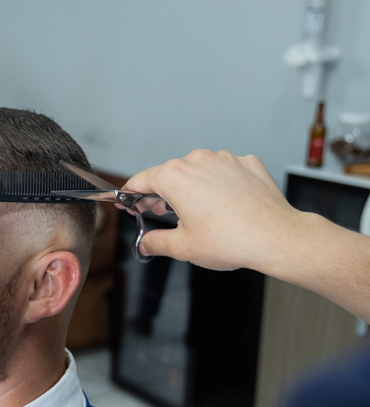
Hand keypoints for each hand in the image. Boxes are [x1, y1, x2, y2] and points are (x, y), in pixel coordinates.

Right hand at [122, 149, 298, 270]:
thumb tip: (146, 244)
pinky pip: (224, 171)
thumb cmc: (231, 240)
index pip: (141, 180)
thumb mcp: (182, 247)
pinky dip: (220, 184)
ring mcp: (225, 159)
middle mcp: (198, 160)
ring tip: (201, 214)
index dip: (131, 195)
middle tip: (163, 215)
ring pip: (198, 171)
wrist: (276, 237)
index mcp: (175, 177)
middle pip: (170, 174)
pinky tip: (226, 205)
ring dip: (193, 188)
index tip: (131, 204)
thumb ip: (155, 243)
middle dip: (163, 194)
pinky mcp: (246, 163)